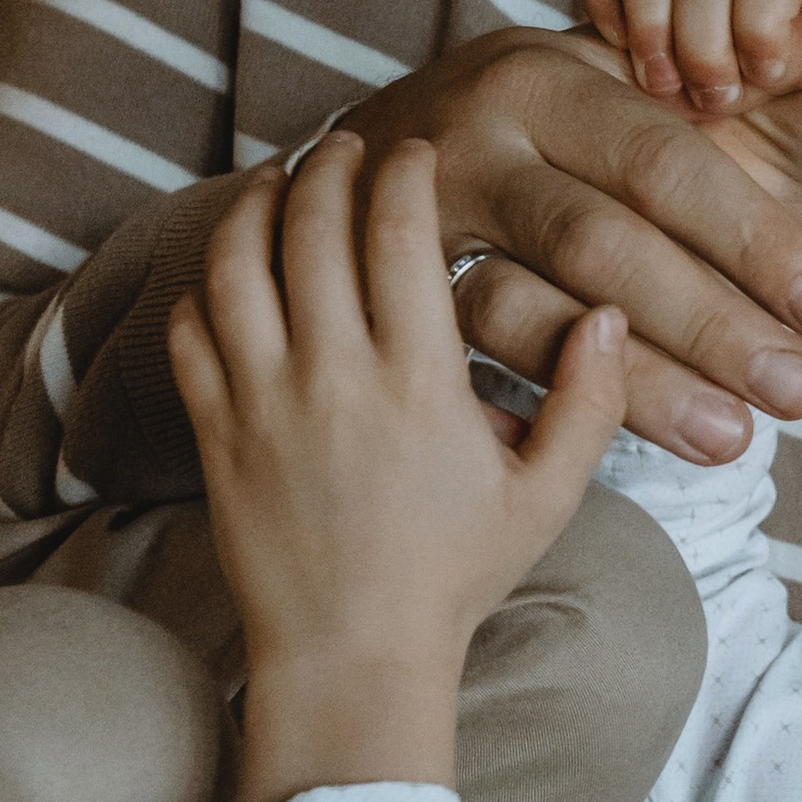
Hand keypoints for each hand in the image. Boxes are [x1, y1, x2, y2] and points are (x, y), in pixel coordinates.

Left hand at [169, 135, 631, 801]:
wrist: (351, 657)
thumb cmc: (453, 577)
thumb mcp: (546, 495)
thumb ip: (587, 400)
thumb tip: (610, 314)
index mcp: (419, 380)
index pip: (401, 232)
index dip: (406, 172)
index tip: (418, 149)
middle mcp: (333, 375)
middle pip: (313, 226)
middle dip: (330, 165)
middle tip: (348, 143)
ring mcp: (262, 401)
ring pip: (238, 263)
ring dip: (258, 207)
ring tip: (282, 182)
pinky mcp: (215, 433)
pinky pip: (191, 331)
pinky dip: (206, 285)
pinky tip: (232, 272)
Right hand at [338, 30, 801, 472]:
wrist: (417, 145)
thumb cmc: (585, 118)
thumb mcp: (661, 59)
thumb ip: (784, 31)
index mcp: (550, 73)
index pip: (665, 162)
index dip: (754, 239)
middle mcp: (477, 138)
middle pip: (602, 242)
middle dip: (710, 324)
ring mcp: (424, 219)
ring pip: (529, 312)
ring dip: (640, 384)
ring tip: (735, 441)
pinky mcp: (398, 291)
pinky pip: (480, 364)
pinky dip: (551, 406)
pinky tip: (616, 456)